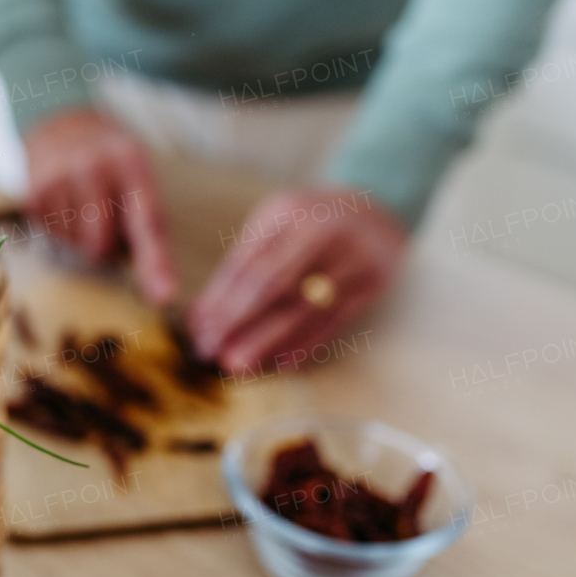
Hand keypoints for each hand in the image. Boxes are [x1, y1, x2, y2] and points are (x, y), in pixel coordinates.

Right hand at [24, 106, 176, 303]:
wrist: (63, 121)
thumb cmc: (112, 164)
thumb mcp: (139, 176)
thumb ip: (148, 226)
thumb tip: (161, 293)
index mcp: (131, 162)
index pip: (146, 221)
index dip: (155, 262)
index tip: (163, 296)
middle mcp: (93, 166)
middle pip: (100, 244)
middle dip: (104, 245)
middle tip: (103, 218)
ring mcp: (57, 177)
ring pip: (73, 245)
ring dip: (79, 236)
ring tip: (81, 204)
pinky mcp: (31, 192)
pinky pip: (50, 237)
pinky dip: (59, 229)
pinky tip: (62, 202)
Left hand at [191, 188, 406, 373]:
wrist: (377, 212)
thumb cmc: (308, 223)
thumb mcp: (274, 224)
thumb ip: (241, 263)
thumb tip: (201, 316)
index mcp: (288, 213)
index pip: (248, 262)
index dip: (220, 298)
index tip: (198, 328)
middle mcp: (322, 232)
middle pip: (275, 283)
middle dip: (238, 320)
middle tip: (211, 350)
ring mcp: (352, 258)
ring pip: (305, 308)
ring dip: (268, 341)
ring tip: (238, 364)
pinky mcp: (372, 283)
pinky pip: (335, 321)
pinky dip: (306, 344)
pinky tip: (281, 363)